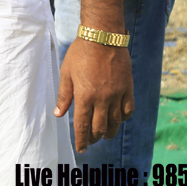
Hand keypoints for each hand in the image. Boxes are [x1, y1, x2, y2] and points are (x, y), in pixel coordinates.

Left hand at [55, 37, 133, 152]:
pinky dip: (123, 118)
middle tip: (91, 141)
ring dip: (109, 131)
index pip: (82, 125)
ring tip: (104, 135)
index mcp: (85, 96)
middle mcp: (102, 99)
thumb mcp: (66, 73)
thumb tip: (58, 114)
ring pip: (115, 122)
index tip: (81, 148)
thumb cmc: (81, 53)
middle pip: (100, 127)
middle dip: (94, 138)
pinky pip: (128, 110)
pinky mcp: (127, 88)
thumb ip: (64, 95)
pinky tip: (118, 120)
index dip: (82, 140)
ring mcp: (117, 94)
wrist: (103, 36)